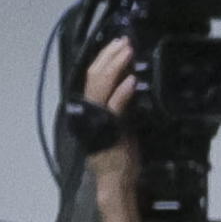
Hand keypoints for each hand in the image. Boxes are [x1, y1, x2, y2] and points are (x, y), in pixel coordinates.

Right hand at [82, 38, 140, 189]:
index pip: (93, 76)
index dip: (104, 58)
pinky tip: (132, 80)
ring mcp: (97, 118)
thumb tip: (130, 84)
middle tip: (125, 41)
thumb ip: (120, 106)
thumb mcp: (118, 125)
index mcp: (90, 108)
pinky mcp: (109, 128)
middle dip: (110, 56)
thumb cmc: (119, 155)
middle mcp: (88, 110)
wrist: (115, 180)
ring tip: (128, 52)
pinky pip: (114, 106)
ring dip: (116, 66)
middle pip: (95, 75)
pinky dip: (122, 91)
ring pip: (101, 85)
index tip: (118, 44)